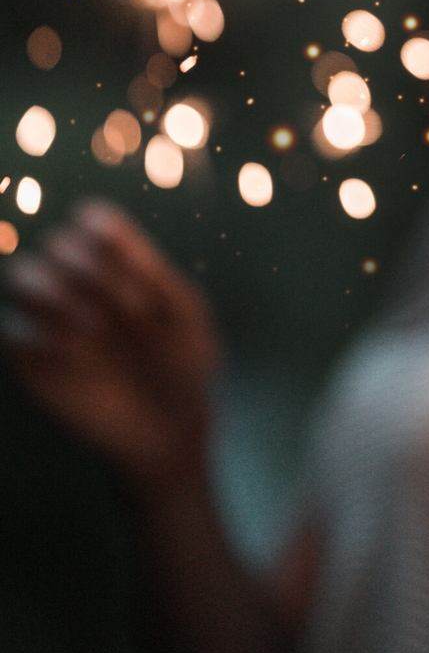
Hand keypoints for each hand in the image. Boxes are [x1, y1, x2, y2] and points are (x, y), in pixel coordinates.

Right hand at [1, 201, 218, 487]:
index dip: (100, 228)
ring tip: (97, 326)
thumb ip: (155, 274)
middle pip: (57, 244)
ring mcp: (55, 320)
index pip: (94, 224)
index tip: (120, 247)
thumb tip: (108, 229)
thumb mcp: (187, 318)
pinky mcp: (36, 359)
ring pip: (22, 277)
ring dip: (55, 291)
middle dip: (86, 264)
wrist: (172, 427)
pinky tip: (83, 359)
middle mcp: (83, 285)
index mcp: (124, 267)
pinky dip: (42, 336)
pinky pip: (15, 332)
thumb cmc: (185, 363)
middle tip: (131, 304)